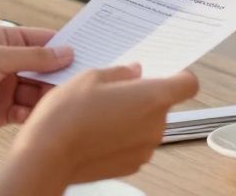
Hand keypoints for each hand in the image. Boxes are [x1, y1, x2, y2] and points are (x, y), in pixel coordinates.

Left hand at [0, 25, 73, 139]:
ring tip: (52, 101)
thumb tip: (65, 53)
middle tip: (74, 81)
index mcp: (5, 41)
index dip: (62, 47)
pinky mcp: (2, 111)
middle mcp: (7, 63)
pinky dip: (29, 113)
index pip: (42, 41)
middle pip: (43, 68)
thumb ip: (33, 56)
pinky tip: (27, 114)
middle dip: (56, 75)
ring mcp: (6, 87)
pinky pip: (25, 111)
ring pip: (37, 91)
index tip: (84, 53)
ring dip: (44, 96)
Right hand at [0, 65, 198, 189]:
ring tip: (101, 112)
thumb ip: (121, 73)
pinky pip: (136, 143)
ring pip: (148, 124)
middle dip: (145, 96)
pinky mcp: (132, 165)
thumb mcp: (91, 77)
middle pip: (164, 104)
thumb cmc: (67, 116)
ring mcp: (145, 148)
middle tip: (117, 90)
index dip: (179, 75)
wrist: (46, 156)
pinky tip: (99, 131)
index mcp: (153, 97)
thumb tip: (133, 72)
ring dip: (133, 117)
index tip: (165, 71)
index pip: (188, 84)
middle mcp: (156, 125)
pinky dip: (124, 136)